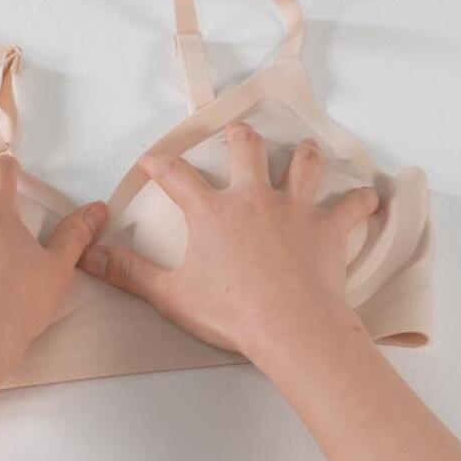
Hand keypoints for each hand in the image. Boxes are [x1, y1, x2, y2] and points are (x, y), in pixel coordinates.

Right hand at [80, 121, 378, 365]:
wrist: (290, 327)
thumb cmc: (231, 311)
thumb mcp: (171, 294)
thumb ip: (130, 272)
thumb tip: (92, 256)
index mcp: (212, 212)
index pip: (177, 176)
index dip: (161, 164)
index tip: (152, 160)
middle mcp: (253, 199)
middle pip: (247, 149)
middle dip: (240, 136)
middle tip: (238, 133)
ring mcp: (293, 209)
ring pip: (302, 164)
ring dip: (303, 155)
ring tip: (303, 151)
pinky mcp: (326, 228)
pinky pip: (351, 206)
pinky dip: (361, 200)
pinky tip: (368, 196)